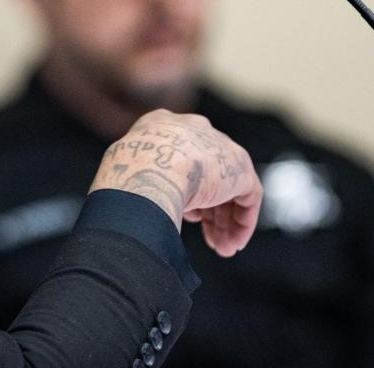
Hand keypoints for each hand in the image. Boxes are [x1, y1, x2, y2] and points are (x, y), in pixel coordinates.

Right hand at [89, 109, 262, 257]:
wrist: (149, 168)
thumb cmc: (126, 176)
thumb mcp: (127, 175)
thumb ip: (140, 185)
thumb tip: (135, 215)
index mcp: (160, 126)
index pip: (180, 158)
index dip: (184, 191)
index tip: (186, 216)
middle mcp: (192, 129)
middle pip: (207, 173)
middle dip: (209, 210)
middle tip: (209, 239)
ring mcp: (217, 145)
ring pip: (228, 186)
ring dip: (225, 221)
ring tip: (222, 248)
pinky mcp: (238, 165)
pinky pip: (247, 195)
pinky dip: (241, 221)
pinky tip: (233, 241)